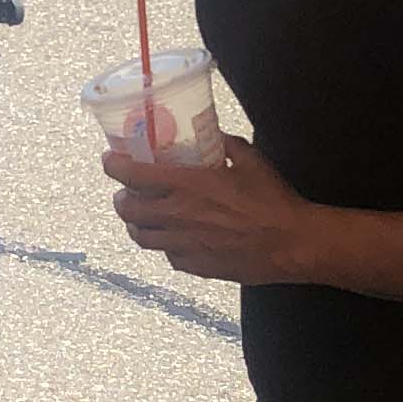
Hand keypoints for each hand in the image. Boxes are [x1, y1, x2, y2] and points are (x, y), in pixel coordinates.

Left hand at [101, 133, 317, 285]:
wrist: (292, 244)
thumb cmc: (273, 199)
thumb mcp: (250, 159)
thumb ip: (226, 145)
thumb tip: (215, 135)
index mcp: (186, 184)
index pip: (132, 175)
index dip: (114, 166)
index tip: (110, 160)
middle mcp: (177, 215)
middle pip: (128, 210)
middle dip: (120, 199)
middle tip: (125, 192)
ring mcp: (183, 245)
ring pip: (142, 237)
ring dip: (136, 224)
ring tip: (141, 218)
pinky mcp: (196, 266)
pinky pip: (168, 256)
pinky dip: (164, 245)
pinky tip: (174, 239)